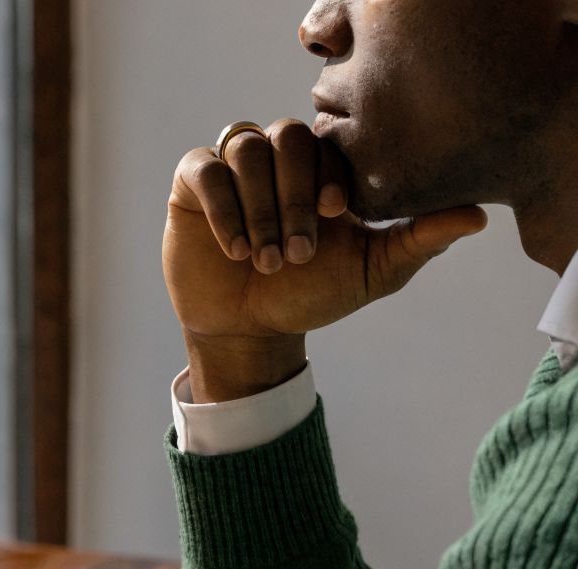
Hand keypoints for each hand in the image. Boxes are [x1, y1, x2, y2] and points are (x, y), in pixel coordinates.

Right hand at [163, 118, 486, 401]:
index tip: (336, 212)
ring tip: (263, 260)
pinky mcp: (193, 184)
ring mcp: (233, 168)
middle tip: (298, 251)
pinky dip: (224, 208)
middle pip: (285, 135)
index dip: (329, 170)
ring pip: (245, 151)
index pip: (327, 139)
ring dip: (259, 208)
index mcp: (320, 169)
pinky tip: (237, 248)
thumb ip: (419, 239)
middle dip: (292, 194)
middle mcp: (277, 159)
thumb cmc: (312, 295)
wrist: (250, 329)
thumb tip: (478, 215)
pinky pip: (204, 169)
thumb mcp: (372, 271)